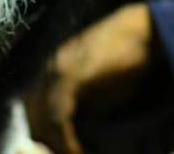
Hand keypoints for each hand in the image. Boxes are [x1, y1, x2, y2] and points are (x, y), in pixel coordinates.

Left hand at [24, 3, 155, 153]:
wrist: (141, 31)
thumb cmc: (123, 59)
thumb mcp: (97, 87)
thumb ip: (82, 105)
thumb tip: (74, 133)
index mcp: (50, 70)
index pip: (32, 107)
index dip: (41, 132)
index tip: (53, 150)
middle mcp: (47, 69)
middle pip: (32, 113)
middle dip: (44, 139)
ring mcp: (56, 70)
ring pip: (42, 117)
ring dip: (53, 142)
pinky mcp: (70, 75)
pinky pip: (58, 115)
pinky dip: (65, 138)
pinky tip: (76, 151)